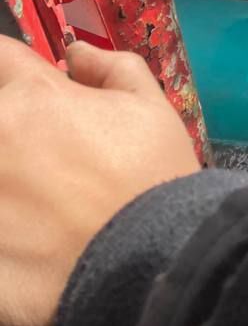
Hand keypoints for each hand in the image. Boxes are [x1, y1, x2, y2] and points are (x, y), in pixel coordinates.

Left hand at [0, 38, 199, 325]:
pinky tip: (31, 244)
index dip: (15, 75)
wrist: (150, 271)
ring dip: (8, 184)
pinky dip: (6, 230)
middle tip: (43, 164)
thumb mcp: (152, 110)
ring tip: (38, 208)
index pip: (1, 58)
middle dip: (11, 133)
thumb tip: (76, 55)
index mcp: (33, 97)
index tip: (32, 99)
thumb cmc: (153, 181)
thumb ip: (113, 69)